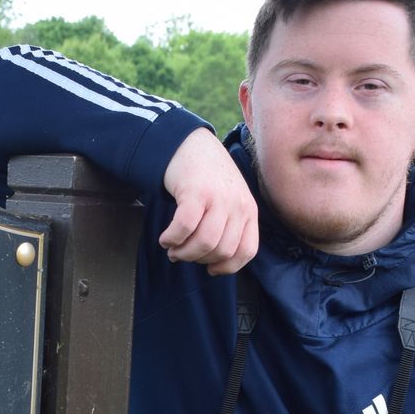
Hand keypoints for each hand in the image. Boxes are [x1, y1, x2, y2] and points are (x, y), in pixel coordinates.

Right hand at [159, 127, 258, 274]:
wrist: (190, 144)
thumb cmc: (207, 178)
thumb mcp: (230, 200)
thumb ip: (230, 226)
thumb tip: (216, 263)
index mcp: (249, 210)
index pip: (246, 251)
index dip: (227, 267)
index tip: (210, 268)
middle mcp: (237, 204)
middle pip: (221, 251)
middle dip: (198, 259)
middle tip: (183, 254)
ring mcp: (218, 198)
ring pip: (204, 243)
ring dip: (183, 252)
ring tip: (172, 249)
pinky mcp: (196, 192)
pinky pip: (185, 227)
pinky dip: (172, 238)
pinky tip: (165, 238)